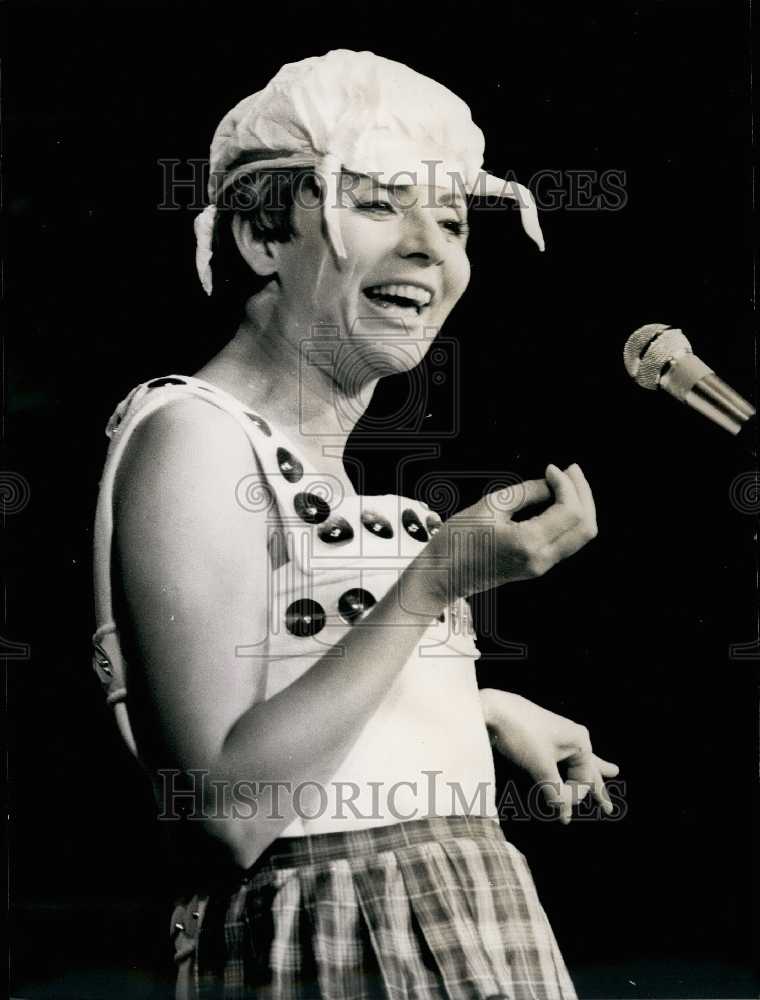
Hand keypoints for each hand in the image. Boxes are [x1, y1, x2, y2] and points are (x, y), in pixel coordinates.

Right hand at [426, 464, 597, 601]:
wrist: (442, 576)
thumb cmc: (457, 541)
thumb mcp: (489, 507)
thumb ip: (526, 492)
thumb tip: (551, 483)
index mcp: (528, 543)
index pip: (570, 511)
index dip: (567, 484)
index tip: (551, 468)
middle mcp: (540, 559)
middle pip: (585, 527)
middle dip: (582, 493)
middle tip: (570, 469)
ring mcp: (540, 566)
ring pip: (581, 536)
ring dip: (580, 506)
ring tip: (567, 481)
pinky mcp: (536, 567)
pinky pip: (567, 541)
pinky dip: (569, 519)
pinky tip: (559, 500)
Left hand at [480, 689, 618, 823]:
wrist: (494, 708)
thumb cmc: (521, 735)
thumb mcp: (540, 767)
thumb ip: (555, 793)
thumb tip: (565, 814)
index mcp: (580, 742)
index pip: (585, 781)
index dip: (572, 798)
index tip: (560, 810)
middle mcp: (573, 738)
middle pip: (589, 769)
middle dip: (598, 788)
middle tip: (609, 810)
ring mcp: (559, 736)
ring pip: (577, 762)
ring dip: (586, 775)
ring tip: (613, 772)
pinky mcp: (543, 737)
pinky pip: (562, 758)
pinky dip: (568, 769)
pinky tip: (576, 762)